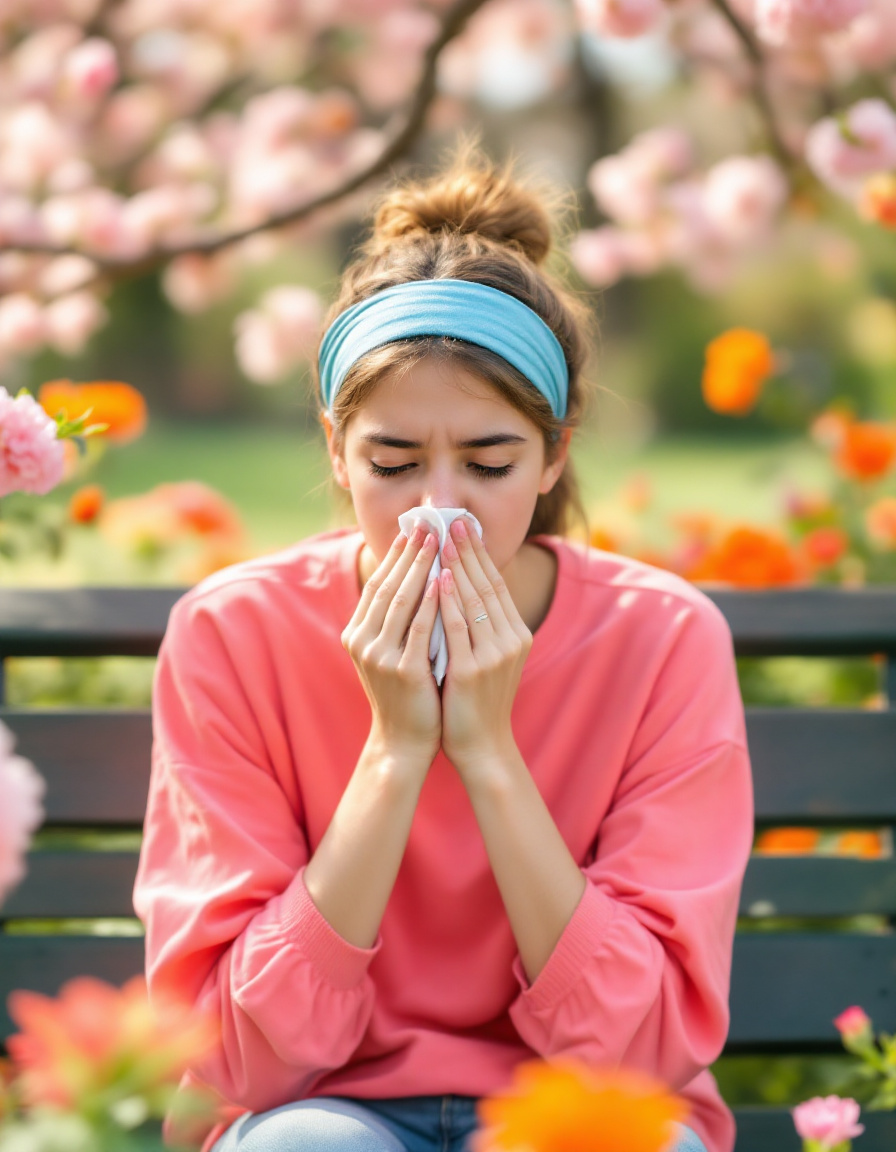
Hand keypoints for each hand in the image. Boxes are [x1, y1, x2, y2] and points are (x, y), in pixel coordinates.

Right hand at [342, 525, 441, 765]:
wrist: (405, 741)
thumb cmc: (407, 693)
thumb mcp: (393, 651)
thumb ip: (396, 619)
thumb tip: (415, 575)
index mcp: (357, 634)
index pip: (377, 583)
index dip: (395, 555)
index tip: (413, 528)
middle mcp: (362, 641)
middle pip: (387, 586)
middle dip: (409, 553)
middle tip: (428, 523)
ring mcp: (379, 656)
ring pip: (401, 601)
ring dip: (421, 568)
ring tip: (438, 542)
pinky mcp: (402, 671)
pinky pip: (419, 628)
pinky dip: (432, 602)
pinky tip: (445, 580)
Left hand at [437, 518, 532, 777]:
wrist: (481, 746)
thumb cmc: (476, 700)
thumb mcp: (485, 656)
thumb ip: (479, 624)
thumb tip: (459, 583)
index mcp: (516, 634)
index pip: (495, 584)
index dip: (480, 553)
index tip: (463, 525)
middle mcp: (510, 640)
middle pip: (487, 584)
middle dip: (468, 550)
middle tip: (452, 519)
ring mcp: (493, 655)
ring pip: (473, 600)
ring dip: (457, 565)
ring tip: (442, 538)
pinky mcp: (472, 671)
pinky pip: (458, 627)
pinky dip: (448, 600)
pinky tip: (437, 579)